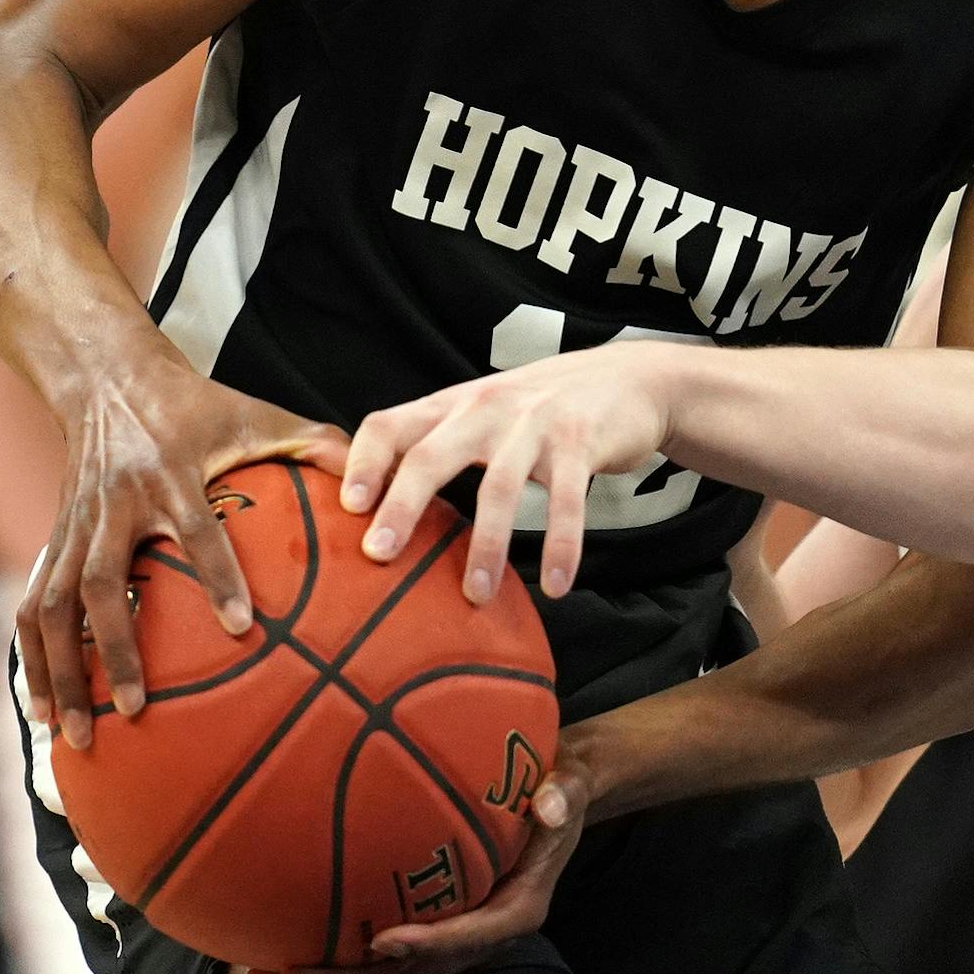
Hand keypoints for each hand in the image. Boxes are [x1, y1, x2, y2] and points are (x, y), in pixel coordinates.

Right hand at [19, 350, 347, 748]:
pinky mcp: (56, 535)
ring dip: (61, 668)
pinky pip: (34, 602)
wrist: (110, 377)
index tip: (242, 628)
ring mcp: (79, 523)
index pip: (196, 529)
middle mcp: (118, 503)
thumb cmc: (197, 404)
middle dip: (117, 647)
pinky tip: (40, 707)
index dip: (218, 575)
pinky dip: (34, 656)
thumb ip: (317, 446)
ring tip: (73, 732)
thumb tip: (374, 486)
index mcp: (171, 472)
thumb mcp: (256, 414)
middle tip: (137, 707)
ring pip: (56, 603)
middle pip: (104, 581)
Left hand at [245, 759, 589, 973]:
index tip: (384, 940)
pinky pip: (384, 954)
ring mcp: (454, 935)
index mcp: (517, 909)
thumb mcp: (567, 786)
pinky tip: (289, 942)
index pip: (470, 937)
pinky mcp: (433, 922)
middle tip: (290, 973)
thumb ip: (561, 795)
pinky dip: (339, 957)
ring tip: (266, 972)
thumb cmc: (557, 786)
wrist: (555, 794)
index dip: (428, 944)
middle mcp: (481, 934)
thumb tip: (551, 804)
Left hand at [341, 342, 678, 600]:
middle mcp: (486, 408)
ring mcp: (535, 423)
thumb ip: (435, 444)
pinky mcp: (581, 441)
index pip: (390, 424)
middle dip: (403, 505)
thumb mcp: (482, 413)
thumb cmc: (539, 409)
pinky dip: (561, 546)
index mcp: (453, 405)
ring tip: (475, 596)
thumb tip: (369, 509)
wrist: (628, 377)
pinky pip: (568, 500)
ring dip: (486, 545)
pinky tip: (556, 586)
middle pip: (432, 455)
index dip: (363, 463)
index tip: (345, 509)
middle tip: (380, 556)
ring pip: (500, 487)